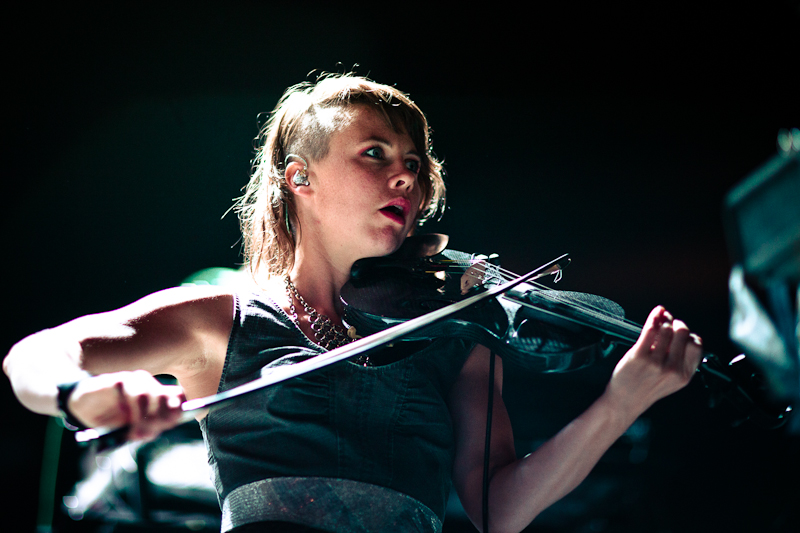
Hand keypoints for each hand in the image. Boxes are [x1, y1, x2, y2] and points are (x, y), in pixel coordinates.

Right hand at [68, 370, 185, 441]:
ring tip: (137, 433)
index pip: (178, 397)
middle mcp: (149, 385)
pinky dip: (128, 407)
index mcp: (158, 395)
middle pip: (165, 397)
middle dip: (161, 417)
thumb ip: (146, 429)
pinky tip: (125, 419)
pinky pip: (126, 390)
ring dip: (143, 416)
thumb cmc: (112, 419)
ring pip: (147, 394)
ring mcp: (132, 381)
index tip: (174, 423)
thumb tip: (152, 433)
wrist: (83, 406)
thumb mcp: (132, 429)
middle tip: (151, 433)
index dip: (179, 410)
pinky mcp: (114, 380)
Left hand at [605, 306, 702, 418]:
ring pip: (666, 329)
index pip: (696, 346)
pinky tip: (656, 313)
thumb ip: (679, 358)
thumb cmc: (646, 386)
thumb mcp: (671, 379)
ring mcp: (656, 363)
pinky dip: (654, 317)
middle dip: (677, 323)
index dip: (690, 335)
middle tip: (669, 321)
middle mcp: (673, 369)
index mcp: (684, 375)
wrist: (625, 401)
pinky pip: (650, 329)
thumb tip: (679, 327)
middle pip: (683, 334)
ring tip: (660, 319)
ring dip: (664, 320)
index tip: (681, 332)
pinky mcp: (639, 356)